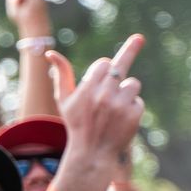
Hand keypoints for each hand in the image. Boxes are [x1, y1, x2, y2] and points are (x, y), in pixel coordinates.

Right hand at [49, 35, 145, 168]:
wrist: (92, 152)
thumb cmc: (77, 123)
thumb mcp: (64, 100)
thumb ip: (61, 75)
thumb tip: (51, 53)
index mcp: (87, 89)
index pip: (103, 64)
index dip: (103, 70)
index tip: (101, 75)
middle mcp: (104, 95)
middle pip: (121, 66)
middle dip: (130, 50)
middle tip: (139, 37)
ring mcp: (120, 105)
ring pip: (132, 84)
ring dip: (126, 91)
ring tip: (115, 107)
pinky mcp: (134, 115)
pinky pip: (138, 101)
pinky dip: (132, 108)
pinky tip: (121, 120)